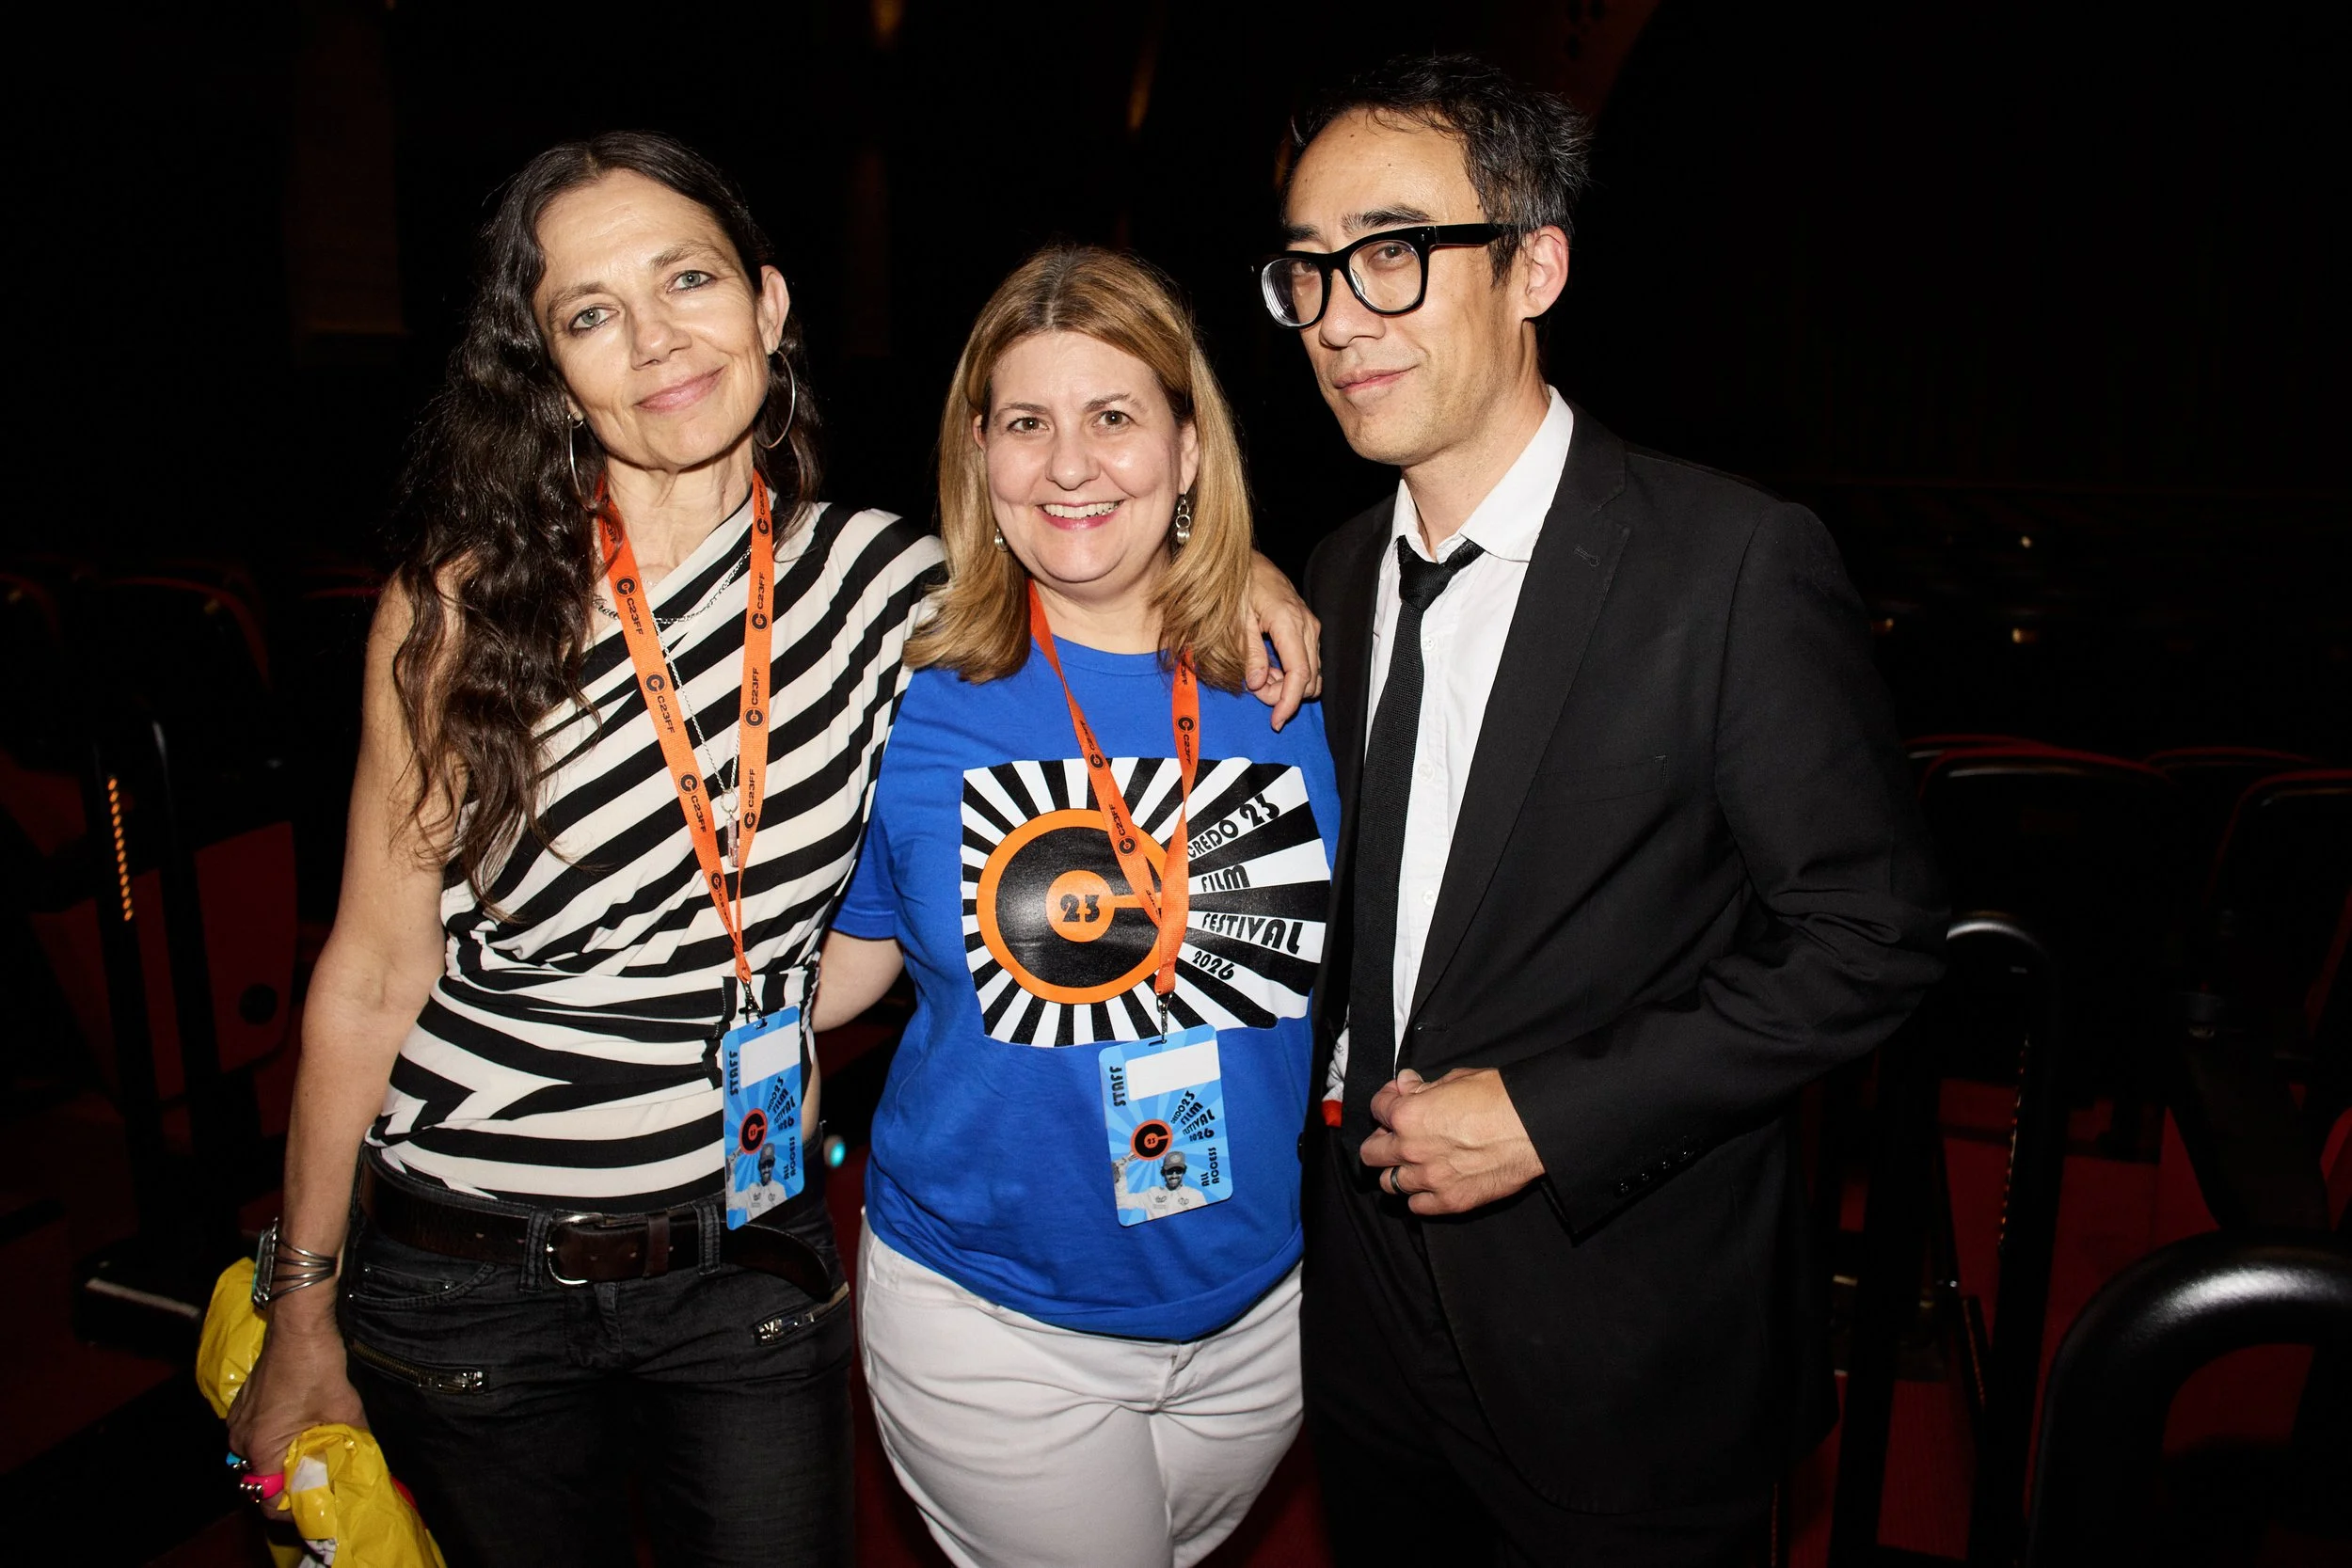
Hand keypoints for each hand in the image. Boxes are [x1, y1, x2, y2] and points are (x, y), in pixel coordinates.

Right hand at [225, 1300, 367, 1511]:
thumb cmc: (317, 1365)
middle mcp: (241, 1440)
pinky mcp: (243, 1408)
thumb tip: (363, 1464)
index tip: (320, 1503)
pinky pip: (257, 1438)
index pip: (268, 1501)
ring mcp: (238, 1423)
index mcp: (261, 1447)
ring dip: (285, 1461)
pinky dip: (277, 1443)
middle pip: (263, 1481)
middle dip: (292, 1484)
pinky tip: (302, 1432)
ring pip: (260, 1459)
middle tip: (322, 1481)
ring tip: (315, 1457)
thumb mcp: (344, 1407)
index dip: (295, 1508)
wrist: (299, 1326)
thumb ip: (351, 1442)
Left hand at [1242, 553, 1321, 730]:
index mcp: (1289, 623)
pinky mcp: (1308, 627)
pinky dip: (1291, 671)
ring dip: (1288, 684)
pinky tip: (1268, 666)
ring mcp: (1311, 626)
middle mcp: (1307, 626)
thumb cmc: (1238, 585)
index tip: (1276, 721)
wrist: (1246, 560)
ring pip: (1312, 672)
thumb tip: (1256, 684)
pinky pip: (1307, 660)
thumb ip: (1248, 654)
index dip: (1289, 703)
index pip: (1300, 675)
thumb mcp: (1235, 620)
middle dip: (1285, 695)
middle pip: (1310, 678)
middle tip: (1255, 691)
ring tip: (1258, 675)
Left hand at [1359, 1068, 1544, 1214]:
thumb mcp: (1456, 1079)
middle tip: (1394, 1137)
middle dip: (1380, 1141)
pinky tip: (1430, 1185)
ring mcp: (1429, 1179)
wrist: (1532, 1127)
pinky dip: (1419, 1197)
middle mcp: (1411, 1149)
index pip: (1377, 1109)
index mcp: (1408, 1115)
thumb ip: (1424, 1086)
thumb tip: (1407, 1083)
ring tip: (1412, 1164)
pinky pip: (1416, 1206)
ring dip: (1397, 1172)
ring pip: (1389, 1183)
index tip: (1396, 1101)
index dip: (1386, 1101)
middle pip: (1371, 1154)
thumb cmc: (1500, 1098)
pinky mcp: (1450, 1201)